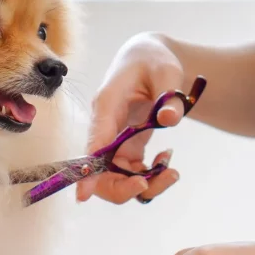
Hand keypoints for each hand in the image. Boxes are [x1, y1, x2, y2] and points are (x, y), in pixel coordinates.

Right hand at [77, 33, 185, 203]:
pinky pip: (132, 173)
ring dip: (145, 184)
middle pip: (100, 172)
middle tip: (161, 178)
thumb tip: (170, 119)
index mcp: (106, 107)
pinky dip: (151, 175)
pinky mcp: (127, 146)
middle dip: (125, 187)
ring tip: (172, 171)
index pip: (92, 146)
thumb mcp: (167, 71)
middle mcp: (105, 128)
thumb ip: (169, 96)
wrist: (150, 59)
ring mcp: (115, 140)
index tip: (82, 195)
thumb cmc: (153, 61)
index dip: (86, 173)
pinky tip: (166, 158)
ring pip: (118, 178)